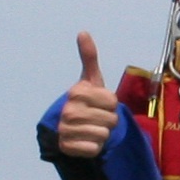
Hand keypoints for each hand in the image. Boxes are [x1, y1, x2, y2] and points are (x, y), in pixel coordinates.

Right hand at [56, 32, 120, 158]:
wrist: (65, 129)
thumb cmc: (85, 102)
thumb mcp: (89, 80)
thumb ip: (89, 57)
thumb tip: (83, 31)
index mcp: (76, 91)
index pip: (113, 101)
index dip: (110, 104)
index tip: (98, 104)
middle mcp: (69, 110)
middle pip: (112, 119)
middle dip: (108, 121)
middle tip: (95, 119)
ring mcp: (67, 129)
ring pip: (105, 135)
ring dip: (102, 135)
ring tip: (90, 129)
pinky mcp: (68, 147)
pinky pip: (95, 148)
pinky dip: (94, 147)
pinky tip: (84, 141)